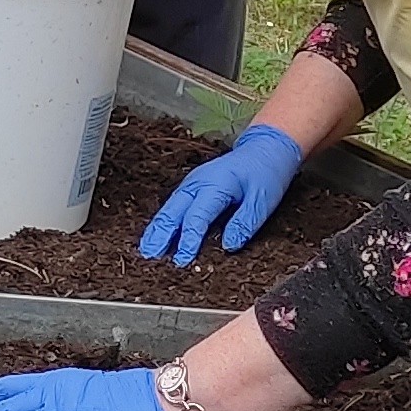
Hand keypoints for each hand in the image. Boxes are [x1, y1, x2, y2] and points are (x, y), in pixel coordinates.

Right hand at [141, 124, 303, 263]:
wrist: (265, 149)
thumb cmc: (266, 174)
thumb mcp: (263, 200)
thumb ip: (245, 223)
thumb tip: (228, 246)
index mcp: (216, 185)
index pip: (196, 217)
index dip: (187, 240)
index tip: (181, 261)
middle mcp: (198, 183)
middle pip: (173, 212)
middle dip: (160, 235)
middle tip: (148, 258)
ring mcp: (192, 183)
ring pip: (168, 209)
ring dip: (156, 230)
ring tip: (144, 251)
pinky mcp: (191, 186)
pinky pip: (173, 205)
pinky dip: (162, 221)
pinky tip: (155, 235)